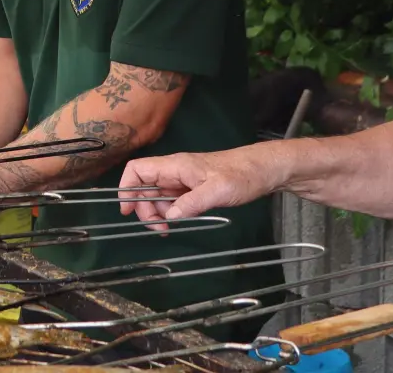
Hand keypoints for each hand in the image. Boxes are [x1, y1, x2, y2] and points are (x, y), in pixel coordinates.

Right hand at [117, 147, 282, 230]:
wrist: (265, 170)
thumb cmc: (243, 175)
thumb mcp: (218, 190)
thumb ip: (192, 203)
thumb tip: (169, 216)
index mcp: (176, 165)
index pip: (137, 170)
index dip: (127, 188)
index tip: (128, 211)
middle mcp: (176, 170)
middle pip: (145, 187)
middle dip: (146, 208)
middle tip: (161, 228)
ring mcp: (185, 179)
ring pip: (159, 195)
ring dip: (160, 213)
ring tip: (173, 227)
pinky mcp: (194, 187)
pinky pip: (174, 199)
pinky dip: (173, 212)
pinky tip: (183, 220)